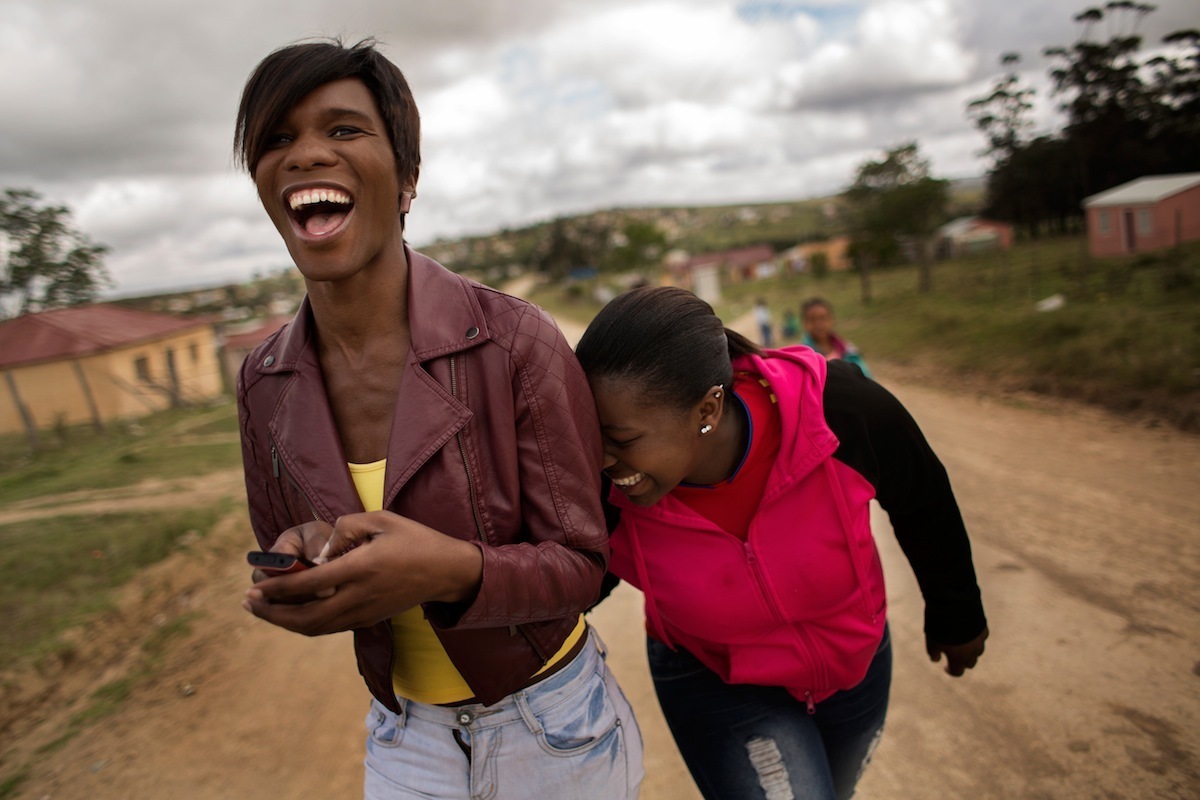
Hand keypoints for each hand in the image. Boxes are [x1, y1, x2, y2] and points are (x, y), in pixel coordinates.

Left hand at [243, 511, 482, 635]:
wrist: (446, 572)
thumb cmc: (414, 539)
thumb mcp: (381, 520)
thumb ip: (345, 529)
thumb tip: (317, 552)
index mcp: (360, 569)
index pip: (309, 585)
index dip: (278, 588)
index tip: (256, 583)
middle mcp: (359, 597)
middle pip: (305, 618)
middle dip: (272, 613)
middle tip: (249, 602)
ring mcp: (364, 613)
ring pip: (315, 628)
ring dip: (284, 622)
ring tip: (262, 610)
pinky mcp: (368, 619)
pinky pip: (329, 627)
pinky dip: (305, 624)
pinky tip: (292, 612)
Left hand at [926, 627, 987, 676]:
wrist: (952, 603)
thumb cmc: (938, 624)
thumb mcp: (931, 639)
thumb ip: (933, 652)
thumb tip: (936, 660)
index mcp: (958, 657)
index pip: (957, 672)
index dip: (951, 670)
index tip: (945, 667)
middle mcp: (972, 652)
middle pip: (970, 663)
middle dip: (962, 661)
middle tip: (953, 653)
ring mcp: (980, 640)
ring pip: (978, 651)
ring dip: (970, 649)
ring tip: (959, 640)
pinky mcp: (983, 628)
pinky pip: (981, 637)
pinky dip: (975, 636)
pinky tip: (967, 630)